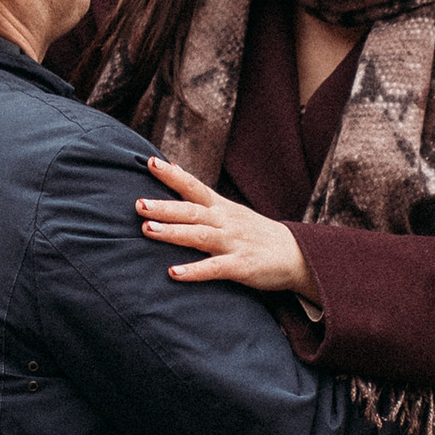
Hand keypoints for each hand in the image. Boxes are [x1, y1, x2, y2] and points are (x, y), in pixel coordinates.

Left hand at [135, 158, 314, 296]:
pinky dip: (194, 271)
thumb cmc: (256, 233)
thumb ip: (201, 198)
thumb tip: (175, 172)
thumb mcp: (230, 211)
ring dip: (173, 232)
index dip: (173, 175)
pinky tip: (173, 272)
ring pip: (199, 235)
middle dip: (164, 206)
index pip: (194, 186)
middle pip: (191, 210)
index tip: (150, 162)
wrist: (296, 255)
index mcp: (221, 207)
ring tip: (148, 229)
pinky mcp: (241, 266)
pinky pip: (214, 268)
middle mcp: (225, 221)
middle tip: (138, 204)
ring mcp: (233, 243)